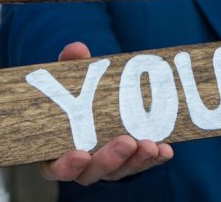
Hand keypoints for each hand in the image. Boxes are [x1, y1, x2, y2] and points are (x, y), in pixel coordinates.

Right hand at [38, 42, 173, 184]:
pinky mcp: (129, 164)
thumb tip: (76, 49)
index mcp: (55, 150)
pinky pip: (141, 165)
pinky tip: (165, 149)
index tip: (80, 154)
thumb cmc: (75, 97)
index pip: (56, 168)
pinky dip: (153, 159)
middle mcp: (81, 165)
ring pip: (119, 171)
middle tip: (126, 142)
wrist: (95, 104)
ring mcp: (106, 167)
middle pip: (92, 172)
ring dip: (136, 160)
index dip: (67, 165)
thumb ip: (71, 67)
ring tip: (150, 144)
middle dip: (111, 159)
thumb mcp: (71, 80)